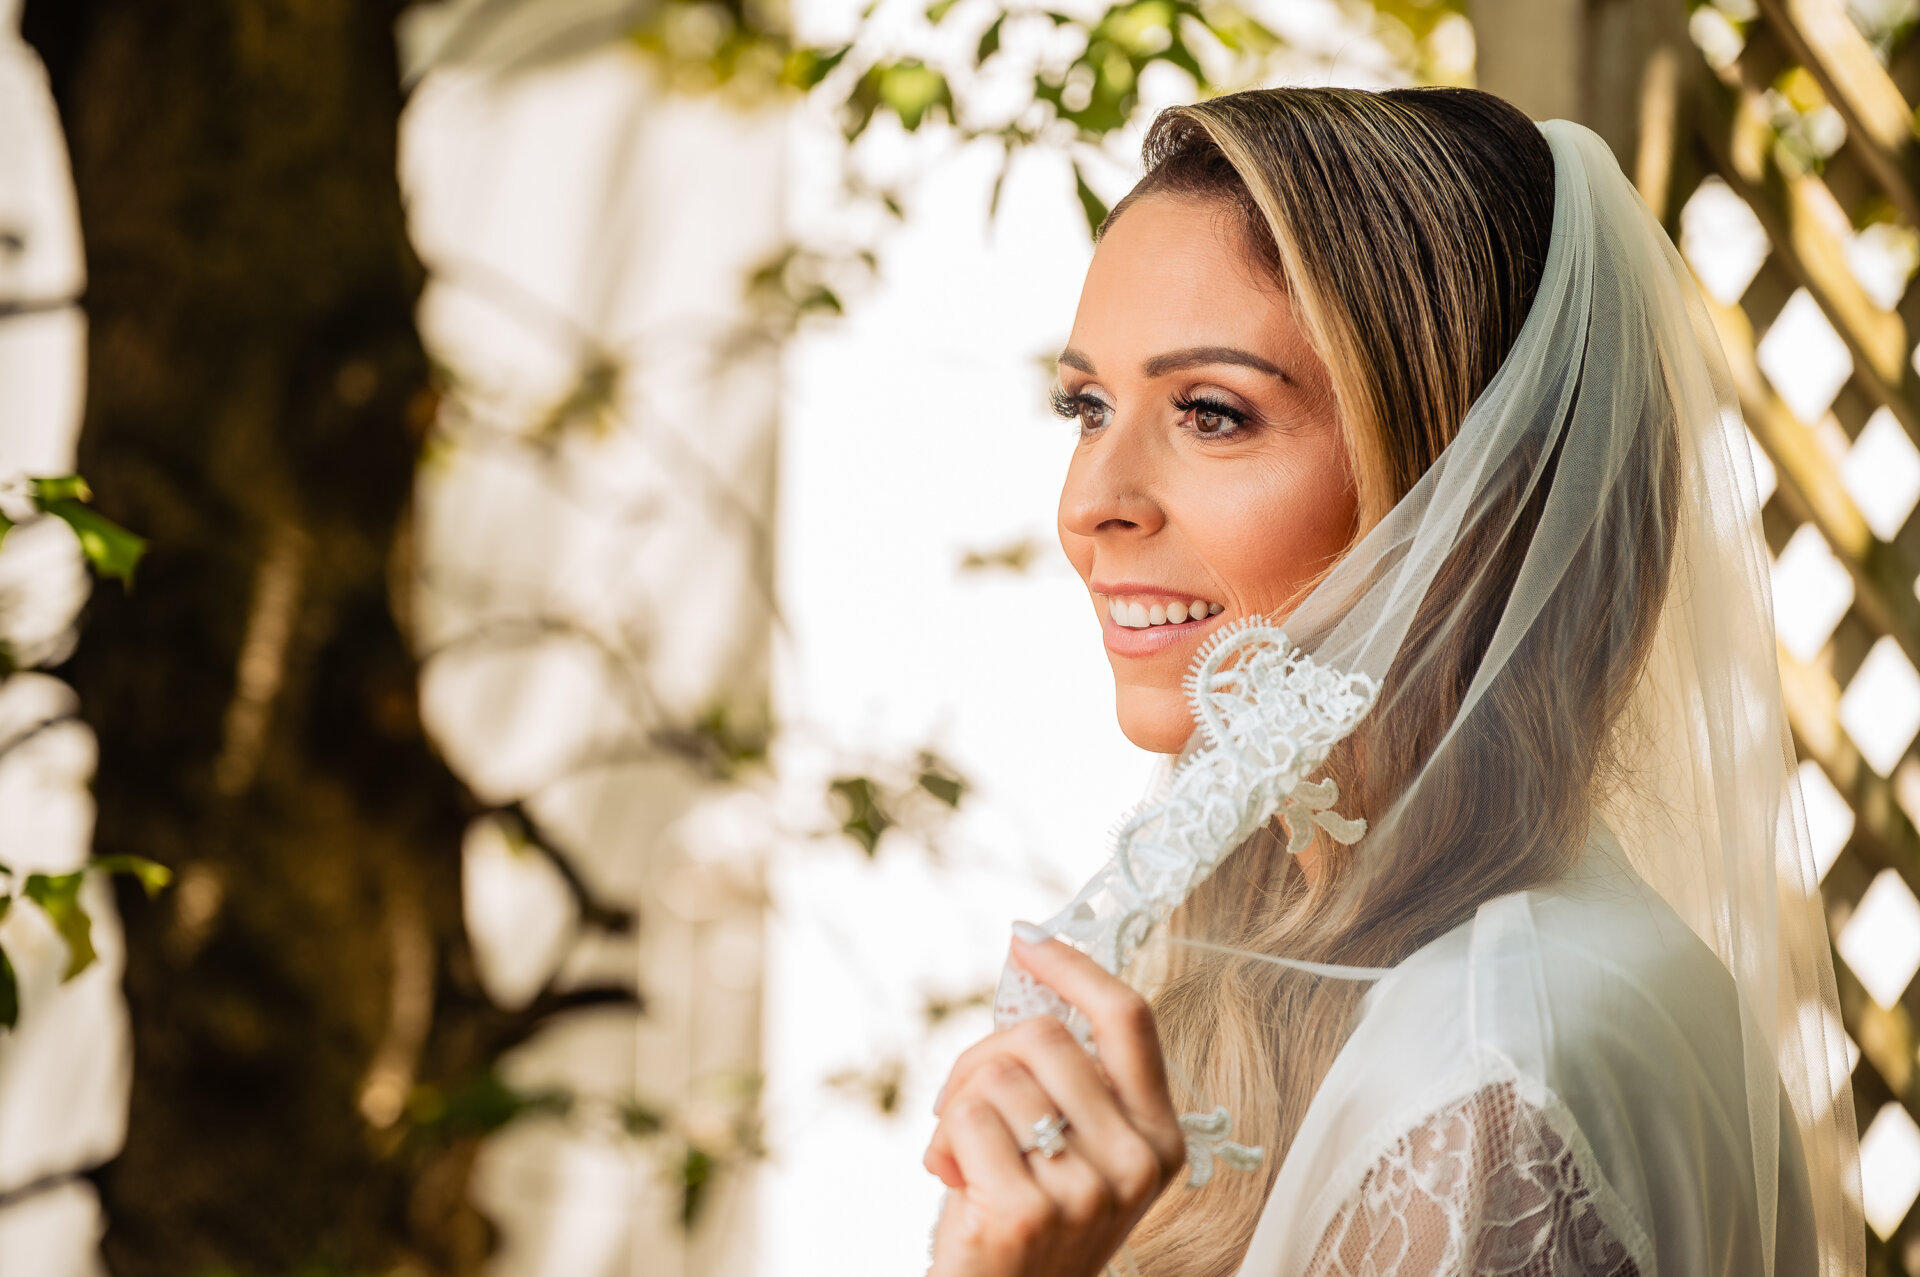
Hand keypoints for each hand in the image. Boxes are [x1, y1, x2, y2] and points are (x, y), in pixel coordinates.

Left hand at [922, 931, 1186, 1276]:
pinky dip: (943, 1143)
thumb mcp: (1075, 1148)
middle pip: (1045, 1036)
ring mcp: (1088, 1190)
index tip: (1029, 939)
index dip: (1076, 968)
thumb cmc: (1028, 1219)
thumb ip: (1069, 1078)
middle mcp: (1137, 1162)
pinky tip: (956, 1185)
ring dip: (959, 1108)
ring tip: (966, 1161)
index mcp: (1160, 1137)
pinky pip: (967, 1119)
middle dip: (984, 1057)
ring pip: (998, 1076)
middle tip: (964, 1105)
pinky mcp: (1029, 1212)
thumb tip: (1033, 961)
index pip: (1128, 1021)